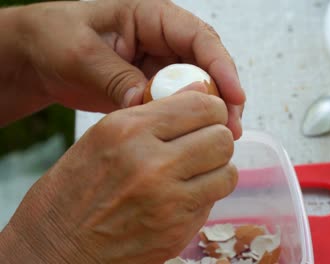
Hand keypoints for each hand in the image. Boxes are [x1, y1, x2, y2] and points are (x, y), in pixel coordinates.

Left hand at [0, 0, 243, 138]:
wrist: (37, 58)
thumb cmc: (55, 39)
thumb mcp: (82, 54)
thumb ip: (116, 77)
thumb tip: (147, 104)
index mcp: (152, 17)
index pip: (198, 38)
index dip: (221, 66)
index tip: (234, 95)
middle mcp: (163, 40)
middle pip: (207, 65)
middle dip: (224, 95)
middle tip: (232, 128)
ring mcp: (160, 65)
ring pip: (198, 86)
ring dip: (212, 111)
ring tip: (224, 139)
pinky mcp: (153, 87)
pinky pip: (178, 102)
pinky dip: (189, 120)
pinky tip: (198, 138)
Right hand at [0, 90, 237, 262]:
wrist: (55, 248)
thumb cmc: (74, 189)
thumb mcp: (103, 136)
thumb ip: (154, 113)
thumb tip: (200, 91)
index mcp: (128, 131)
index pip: (200, 106)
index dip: (212, 109)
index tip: (208, 115)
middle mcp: (151, 164)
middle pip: (221, 138)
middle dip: (217, 138)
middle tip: (204, 143)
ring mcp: (168, 201)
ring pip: (227, 172)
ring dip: (217, 168)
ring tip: (197, 170)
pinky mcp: (177, 231)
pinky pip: (212, 201)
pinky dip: (205, 195)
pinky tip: (183, 194)